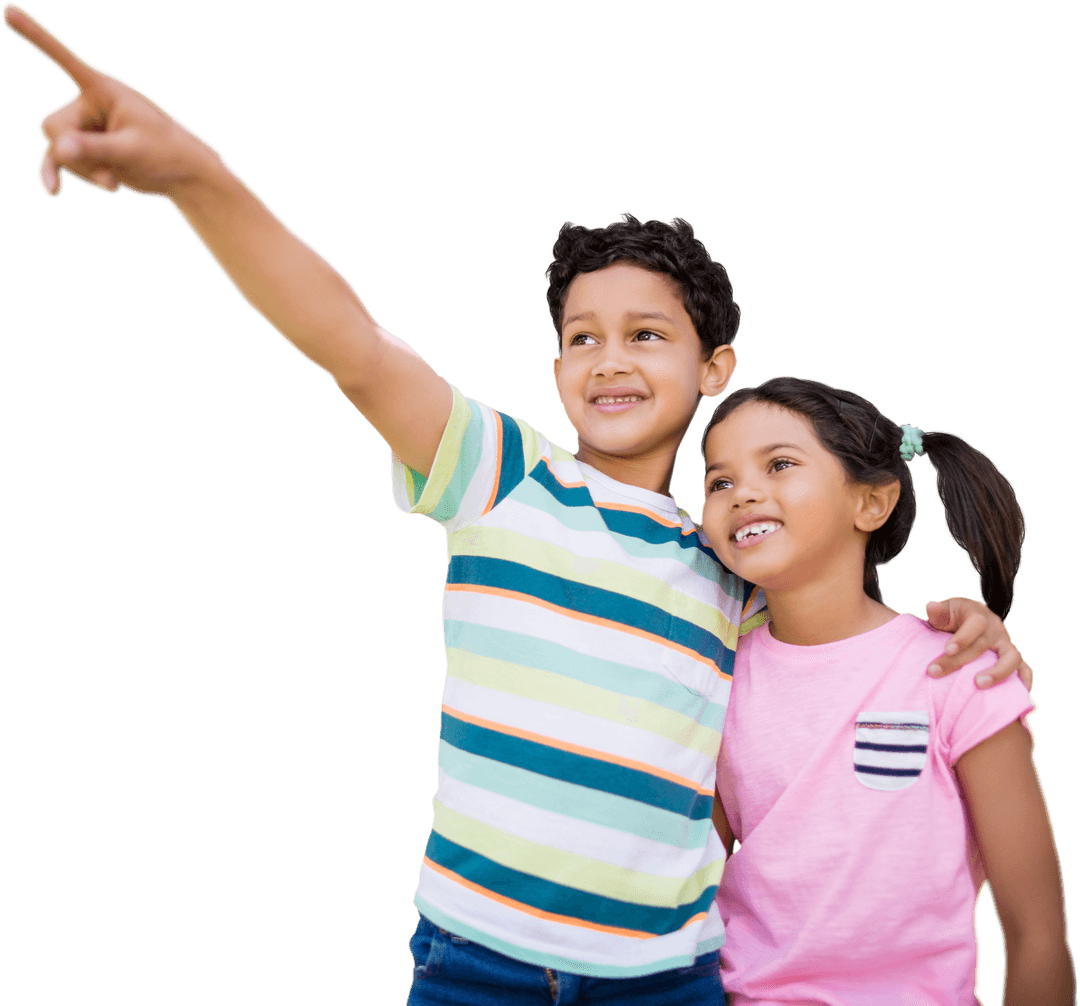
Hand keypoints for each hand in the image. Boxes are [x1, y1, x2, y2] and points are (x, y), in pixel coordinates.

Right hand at [3, 3, 215, 198]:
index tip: (8, 11)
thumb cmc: (164, 153)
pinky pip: (56, 161)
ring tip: (114, 182)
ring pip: (56, 149)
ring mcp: (81, 128)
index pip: (64, 59)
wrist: (178, 174)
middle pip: (53, 127)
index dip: (35, 36)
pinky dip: (55, 176)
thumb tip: (60, 149)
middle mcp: (86, 104)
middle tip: (110, 170)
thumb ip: (97, 149)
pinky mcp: (82, 149)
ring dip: (82, 171)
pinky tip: (55, 192)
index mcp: (103, 89)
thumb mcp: (133, 151)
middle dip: (76, 155)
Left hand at [925, 597, 1032, 691]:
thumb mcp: (946, 611)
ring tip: (979, 685)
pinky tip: (1017, 695)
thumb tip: (931, 606)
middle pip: (983, 644)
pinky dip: (1023, 682)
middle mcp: (996, 629)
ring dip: (998, 672)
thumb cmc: (955, 618)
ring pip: (1012, 657)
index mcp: (979, 615)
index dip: (962, 637)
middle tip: (935, 672)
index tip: (947, 650)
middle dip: (959, 660)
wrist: (973, 620)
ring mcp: (1007, 644)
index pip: (976, 623)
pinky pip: (1025, 670)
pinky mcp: (1015, 659)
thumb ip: (939, 612)